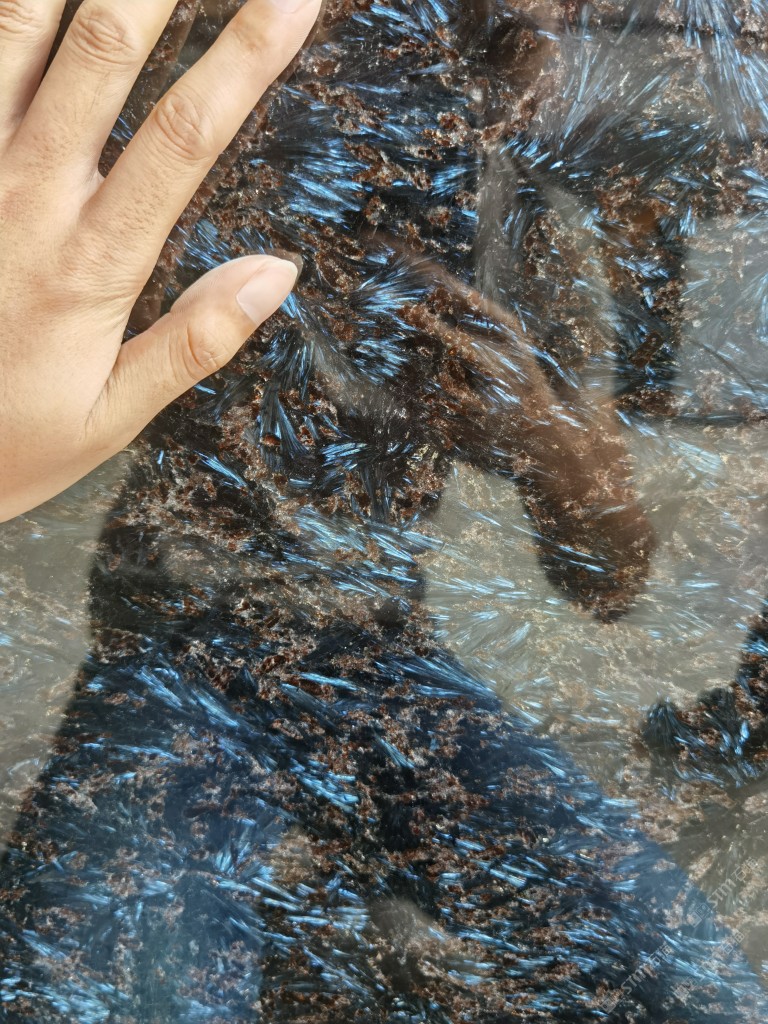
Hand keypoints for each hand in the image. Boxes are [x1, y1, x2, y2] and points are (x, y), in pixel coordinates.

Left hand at [0, 0, 320, 522]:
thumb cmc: (7, 438)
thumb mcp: (111, 417)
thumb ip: (195, 342)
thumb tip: (278, 271)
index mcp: (90, 261)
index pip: (186, 136)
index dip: (246, 58)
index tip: (296, 1)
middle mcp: (25, 195)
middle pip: (100, 50)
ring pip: (15, 31)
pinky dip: (2, 19)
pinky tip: (29, 2)